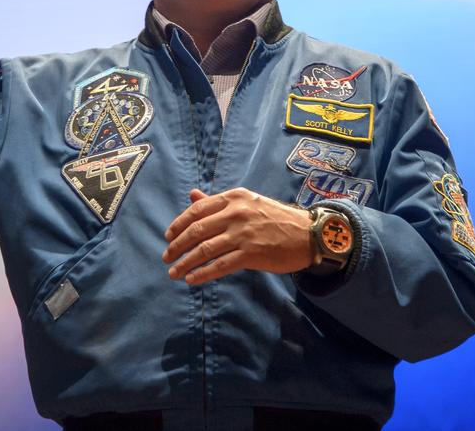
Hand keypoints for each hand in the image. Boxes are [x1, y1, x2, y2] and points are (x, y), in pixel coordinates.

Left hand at [163, 188, 312, 285]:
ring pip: (205, 249)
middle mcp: (237, 212)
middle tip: (166, 257)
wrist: (307, 234)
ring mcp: (244, 233)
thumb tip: (191, 195)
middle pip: (197, 230)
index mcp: (234, 197)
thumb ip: (217, 202)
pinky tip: (191, 279)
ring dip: (185, 262)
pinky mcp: (251, 253)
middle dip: (177, 245)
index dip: (179, 224)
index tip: (168, 236)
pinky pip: (219, 265)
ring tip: (173, 272)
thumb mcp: (247, 203)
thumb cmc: (275, 219)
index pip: (197, 209)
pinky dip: (202, 273)